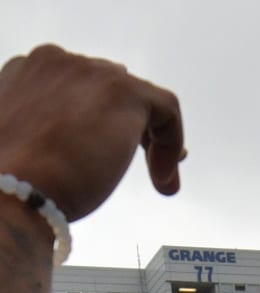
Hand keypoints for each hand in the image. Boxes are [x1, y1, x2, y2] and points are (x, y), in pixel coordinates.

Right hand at [0, 45, 182, 221]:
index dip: (107, 120)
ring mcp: (89, 73)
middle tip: (157, 169)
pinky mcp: (122, 91)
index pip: (82, 88)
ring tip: (162, 181)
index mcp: (29, 74)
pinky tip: (164, 178)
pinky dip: (172, 141)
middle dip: (136, 128)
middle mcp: (57, 63)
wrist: (14, 189)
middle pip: (112, 90)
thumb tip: (98, 152)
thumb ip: (60, 139)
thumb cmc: (19, 183)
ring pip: (139, 100)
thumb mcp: (34, 150)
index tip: (123, 152)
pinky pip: (166, 109)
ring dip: (155, 142)